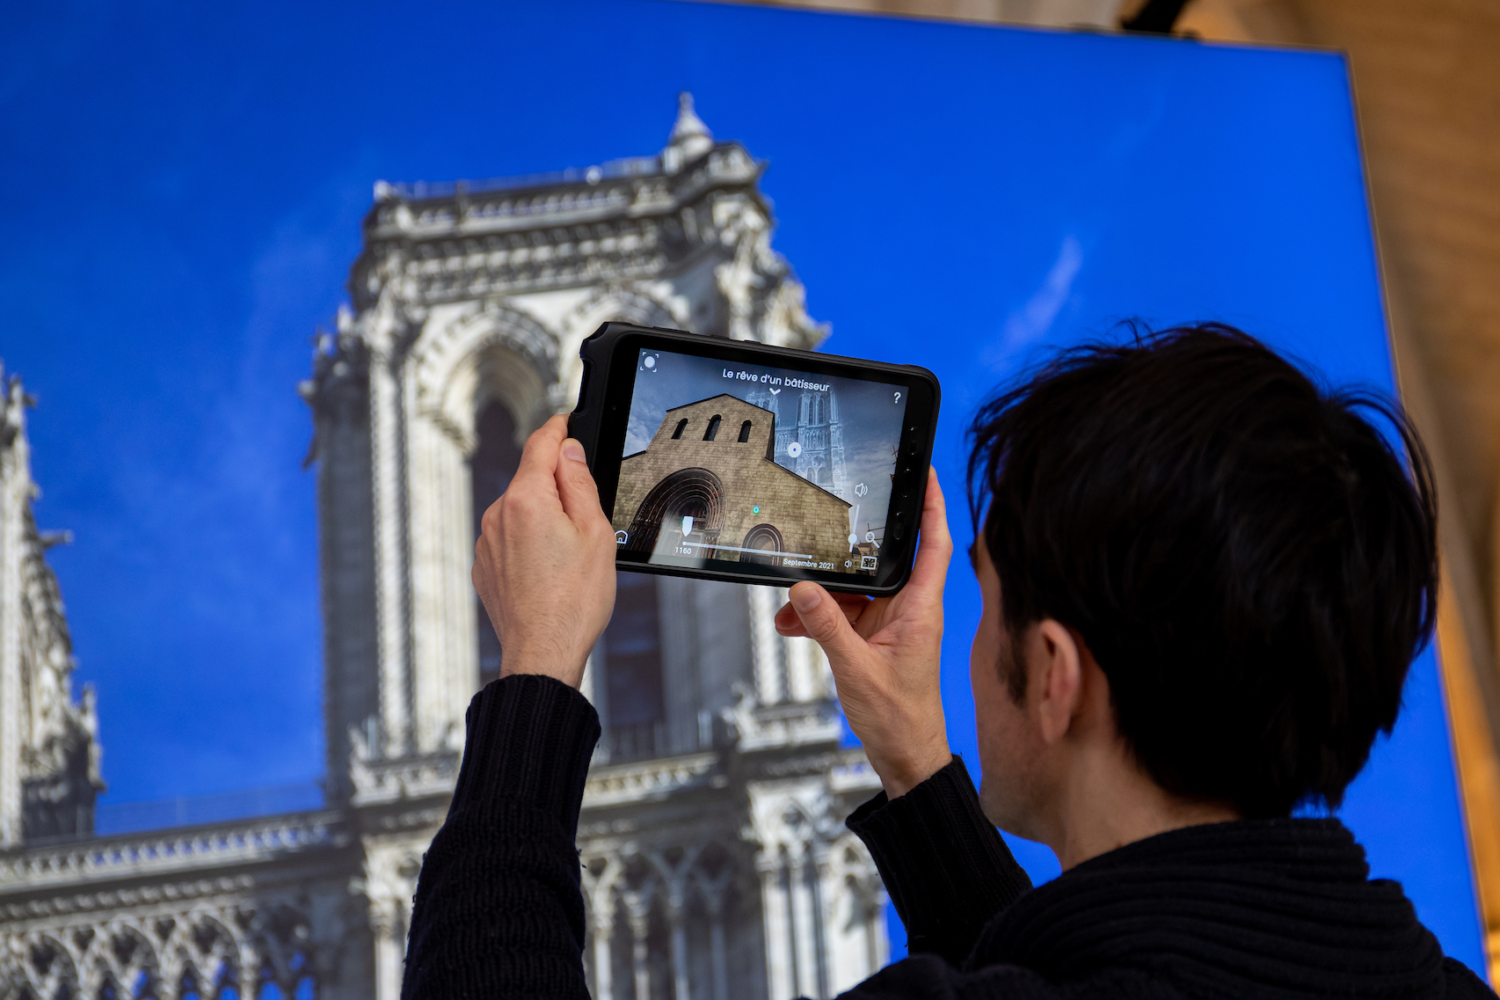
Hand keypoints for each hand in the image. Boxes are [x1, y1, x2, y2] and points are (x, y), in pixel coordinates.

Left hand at [473, 415, 616, 688]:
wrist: (543, 652)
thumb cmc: (574, 601)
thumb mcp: (595, 532)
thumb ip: (579, 483)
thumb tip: (568, 450)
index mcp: (526, 500)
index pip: (541, 444)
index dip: (559, 427)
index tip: (568, 421)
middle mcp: (498, 515)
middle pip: (532, 479)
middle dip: (558, 486)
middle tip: (588, 518)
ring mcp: (487, 541)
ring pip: (521, 510)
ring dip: (544, 518)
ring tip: (570, 556)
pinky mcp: (484, 565)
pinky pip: (510, 538)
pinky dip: (530, 543)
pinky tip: (550, 571)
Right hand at [776, 468, 953, 796]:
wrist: (905, 758)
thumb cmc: (900, 719)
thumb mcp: (856, 669)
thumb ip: (827, 625)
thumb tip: (803, 589)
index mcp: (921, 609)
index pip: (934, 543)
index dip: (932, 504)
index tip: (924, 471)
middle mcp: (909, 610)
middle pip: (879, 562)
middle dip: (844, 555)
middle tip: (820, 536)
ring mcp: (890, 625)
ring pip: (852, 592)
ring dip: (819, 599)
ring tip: (789, 610)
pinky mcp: (872, 640)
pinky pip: (841, 616)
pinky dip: (816, 619)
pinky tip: (793, 626)